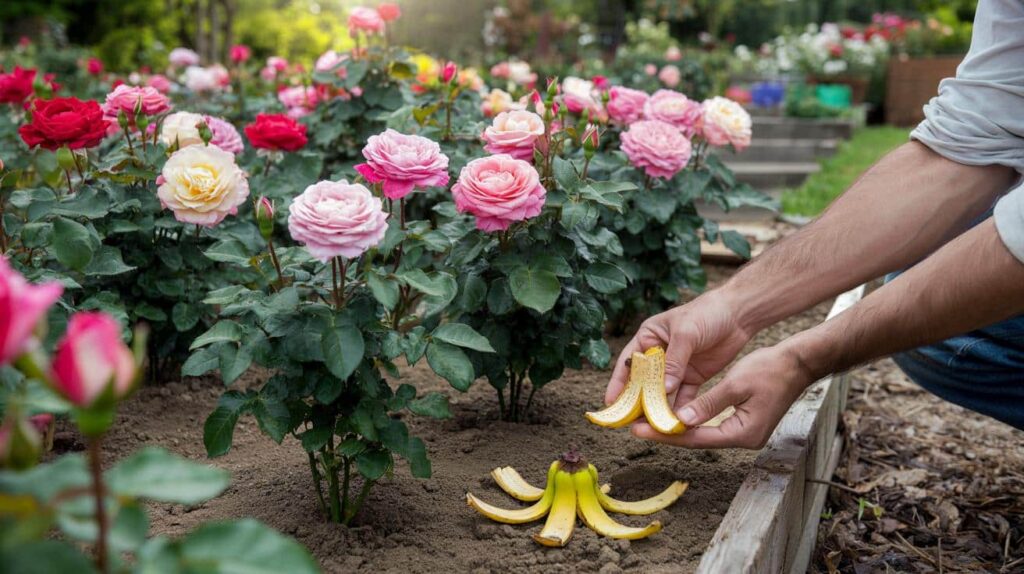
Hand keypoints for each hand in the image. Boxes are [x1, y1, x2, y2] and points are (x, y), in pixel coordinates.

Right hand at [605, 290, 753, 410]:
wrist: (738, 314)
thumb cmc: (706, 313)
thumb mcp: (686, 333)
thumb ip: (675, 361)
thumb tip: (663, 388)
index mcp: (649, 337)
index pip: (629, 362)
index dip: (619, 383)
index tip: (611, 402)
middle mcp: (659, 354)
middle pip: (644, 382)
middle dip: (637, 401)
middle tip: (629, 422)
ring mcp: (677, 367)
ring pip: (663, 392)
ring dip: (658, 408)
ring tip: (652, 427)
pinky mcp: (693, 376)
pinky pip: (684, 396)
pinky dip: (681, 409)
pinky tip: (677, 423)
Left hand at [631, 345, 813, 448]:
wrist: (797, 364)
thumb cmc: (771, 370)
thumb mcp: (736, 384)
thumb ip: (709, 404)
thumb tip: (681, 420)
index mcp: (743, 434)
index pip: (695, 438)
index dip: (665, 434)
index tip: (639, 430)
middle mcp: (742, 439)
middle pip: (696, 439)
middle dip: (665, 432)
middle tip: (635, 427)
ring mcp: (743, 432)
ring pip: (701, 432)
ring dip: (675, 426)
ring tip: (646, 421)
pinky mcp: (742, 422)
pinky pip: (709, 424)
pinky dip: (690, 418)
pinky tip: (671, 412)